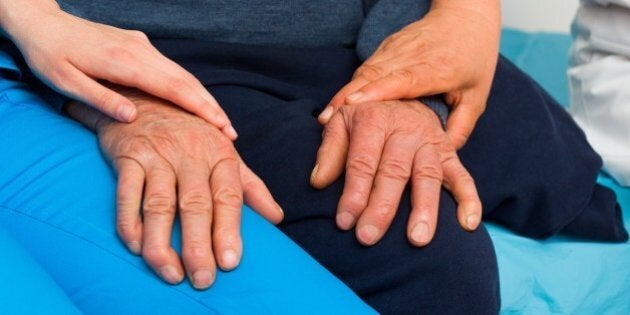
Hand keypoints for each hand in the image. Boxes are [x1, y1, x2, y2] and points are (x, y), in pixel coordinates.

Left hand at [0, 0, 235, 138]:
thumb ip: (99, 99)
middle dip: (211, 107)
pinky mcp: (140, 45)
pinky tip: (197, 103)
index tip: (220, 127)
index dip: (199, 109)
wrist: (42, 22)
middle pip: (186, 81)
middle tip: (230, 133)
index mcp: (123, 62)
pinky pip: (172, 69)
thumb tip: (132, 118)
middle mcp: (140, 51)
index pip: (173, 88)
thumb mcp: (65, 82)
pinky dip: (189, 88)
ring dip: (204, 98)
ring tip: (220, 122)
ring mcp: (142, 46)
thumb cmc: (49, 55)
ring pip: (183, 74)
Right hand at [66, 89, 282, 288]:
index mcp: (220, 155)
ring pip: (159, 205)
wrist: (148, 98)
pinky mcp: (128, 156)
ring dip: (163, 243)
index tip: (230, 262)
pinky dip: (130, 222)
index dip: (230, 230)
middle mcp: (191, 154)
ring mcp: (158, 155)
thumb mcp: (226, 153)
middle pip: (195, 205)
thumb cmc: (192, 133)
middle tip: (203, 278)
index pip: (228, 197)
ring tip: (171, 274)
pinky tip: (137, 248)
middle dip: (199, 245)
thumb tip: (277, 218)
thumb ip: (251, 187)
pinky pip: (126, 194)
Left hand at [311, 100, 480, 245]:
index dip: (353, 192)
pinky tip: (467, 224)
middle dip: (381, 207)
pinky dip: (468, 199)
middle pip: (394, 171)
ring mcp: (430, 142)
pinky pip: (463, 176)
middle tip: (369, 237)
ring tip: (416, 240)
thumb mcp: (341, 122)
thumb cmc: (366, 117)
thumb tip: (318, 182)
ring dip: (424, 209)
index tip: (344, 222)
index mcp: (374, 119)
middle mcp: (405, 129)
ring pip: (428, 176)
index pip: (362, 161)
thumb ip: (329, 151)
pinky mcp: (449, 153)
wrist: (403, 95)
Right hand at [319, 0, 499, 148]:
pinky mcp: (387, 46)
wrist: (465, 15)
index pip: (404, 79)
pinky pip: (365, 68)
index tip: (354, 105)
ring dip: (344, 94)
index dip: (377, 92)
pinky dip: (350, 87)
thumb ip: (460, 127)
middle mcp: (413, 55)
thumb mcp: (477, 96)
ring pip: (365, 71)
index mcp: (438, 68)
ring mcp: (397, 48)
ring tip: (327, 118)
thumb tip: (442, 157)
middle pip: (375, 75)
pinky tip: (338, 105)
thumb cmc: (473, 58)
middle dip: (349, 97)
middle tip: (328, 121)